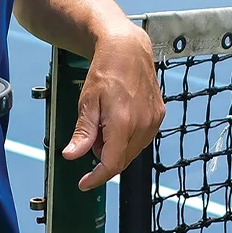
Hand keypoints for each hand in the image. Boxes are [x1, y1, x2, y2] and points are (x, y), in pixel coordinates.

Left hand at [64, 26, 164, 190]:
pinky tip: (119, 119)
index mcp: (123, 122)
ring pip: (132, 151)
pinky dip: (128, 138)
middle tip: (92, 133)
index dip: (96, 177)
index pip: (111, 163)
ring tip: (105, 121)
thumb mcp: (87, 101)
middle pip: (122, 159)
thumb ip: (83, 132)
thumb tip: (72, 155)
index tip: (84, 184)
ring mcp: (154, 120)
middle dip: (103, 156)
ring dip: (116, 147)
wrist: (127, 49)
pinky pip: (142, 139)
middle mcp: (143, 124)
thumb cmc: (106, 70)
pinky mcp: (159, 115)